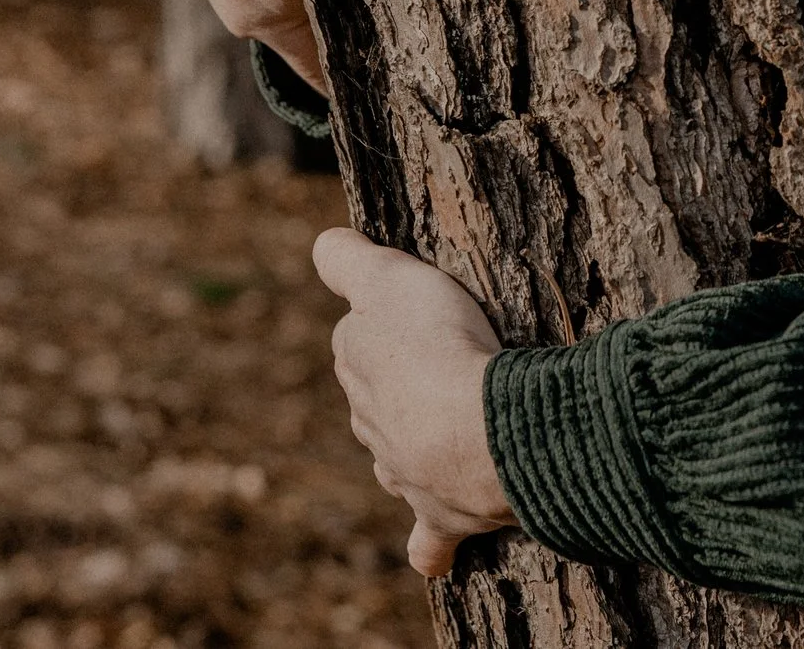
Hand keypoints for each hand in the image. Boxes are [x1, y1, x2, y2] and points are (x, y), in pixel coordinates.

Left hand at [314, 228, 515, 576]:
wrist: (481, 431)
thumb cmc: (438, 349)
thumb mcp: (388, 281)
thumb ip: (349, 263)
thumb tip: (322, 246)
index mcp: (359, 371)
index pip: (357, 344)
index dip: (382, 326)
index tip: (410, 315)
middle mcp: (372, 426)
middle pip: (377, 404)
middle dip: (398, 390)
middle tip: (439, 370)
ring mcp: (405, 473)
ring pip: (399, 461)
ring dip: (416, 451)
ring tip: (447, 438)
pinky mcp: (441, 514)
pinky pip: (429, 537)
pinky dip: (429, 545)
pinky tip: (433, 556)